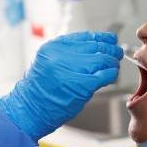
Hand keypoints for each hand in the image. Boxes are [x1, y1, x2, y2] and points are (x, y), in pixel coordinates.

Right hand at [0, 31, 122, 139]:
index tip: (109, 38)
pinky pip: (104, 75)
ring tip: (114, 65)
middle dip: (109, 49)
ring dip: (112, 62)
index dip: (100, 37)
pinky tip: (111, 75)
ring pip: (102, 59)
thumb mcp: (49, 62)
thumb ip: (68, 54)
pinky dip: (111, 74)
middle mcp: (62, 55)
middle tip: (116, 52)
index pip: (84, 37)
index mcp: (53, 47)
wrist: (30, 109)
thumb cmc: (40, 90)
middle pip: (95, 46)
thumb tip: (94, 47)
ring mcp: (72, 69)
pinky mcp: (82, 85)